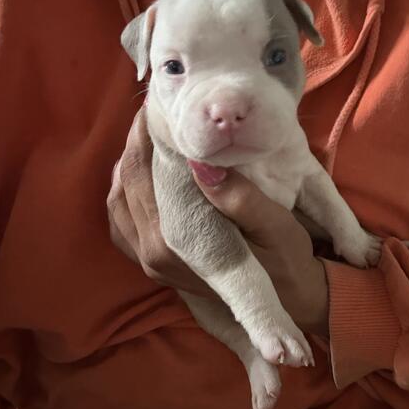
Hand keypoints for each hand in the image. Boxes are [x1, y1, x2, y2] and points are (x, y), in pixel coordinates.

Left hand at [107, 106, 328, 335]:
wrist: (289, 304)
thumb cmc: (287, 262)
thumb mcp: (275, 228)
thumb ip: (239, 198)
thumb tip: (200, 163)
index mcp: (175, 243)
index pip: (142, 174)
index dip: (146, 134)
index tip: (158, 104)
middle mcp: (152, 254)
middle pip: (126, 181)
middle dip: (137, 141)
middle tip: (155, 109)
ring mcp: (148, 262)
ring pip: (118, 199)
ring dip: (130, 163)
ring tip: (149, 133)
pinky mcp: (154, 264)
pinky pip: (122, 221)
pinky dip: (126, 191)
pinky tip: (143, 172)